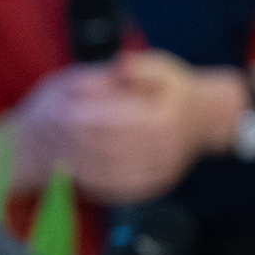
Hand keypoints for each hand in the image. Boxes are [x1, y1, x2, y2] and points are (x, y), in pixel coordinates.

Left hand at [12, 53, 232, 203]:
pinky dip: (98, 184)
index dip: (80, 119)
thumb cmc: (175, 89)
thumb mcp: (159, 66)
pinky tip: (78, 175)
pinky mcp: (158, 184)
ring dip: (81, 168)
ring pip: (113, 174)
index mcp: (161, 117)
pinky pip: (123, 188)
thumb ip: (135, 67)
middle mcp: (163, 147)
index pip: (110, 121)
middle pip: (107, 149)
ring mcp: (162, 169)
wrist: (206, 117)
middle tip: (48, 141)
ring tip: (56, 158)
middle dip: (74, 146)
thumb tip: (119, 65)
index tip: (56, 116)